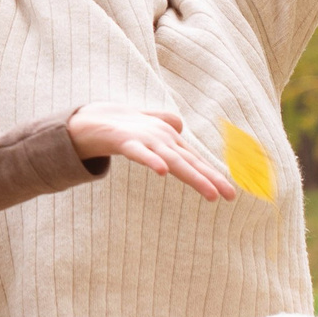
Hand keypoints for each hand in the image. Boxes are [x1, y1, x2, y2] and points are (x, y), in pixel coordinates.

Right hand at [66, 105, 237, 202]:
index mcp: (167, 139)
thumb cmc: (119, 127)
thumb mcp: (146, 127)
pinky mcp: (125, 141)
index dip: (211, 175)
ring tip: (210, 193)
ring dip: (194, 177)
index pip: (193, 159)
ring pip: (173, 161)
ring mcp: (145, 139)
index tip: (229, 191)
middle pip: (189, 162)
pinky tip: (162, 171)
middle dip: (210, 179)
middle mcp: (161, 138)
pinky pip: (140, 153)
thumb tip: (179, 127)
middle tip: (229, 196)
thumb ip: (163, 124)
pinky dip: (152, 160)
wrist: (88, 120)